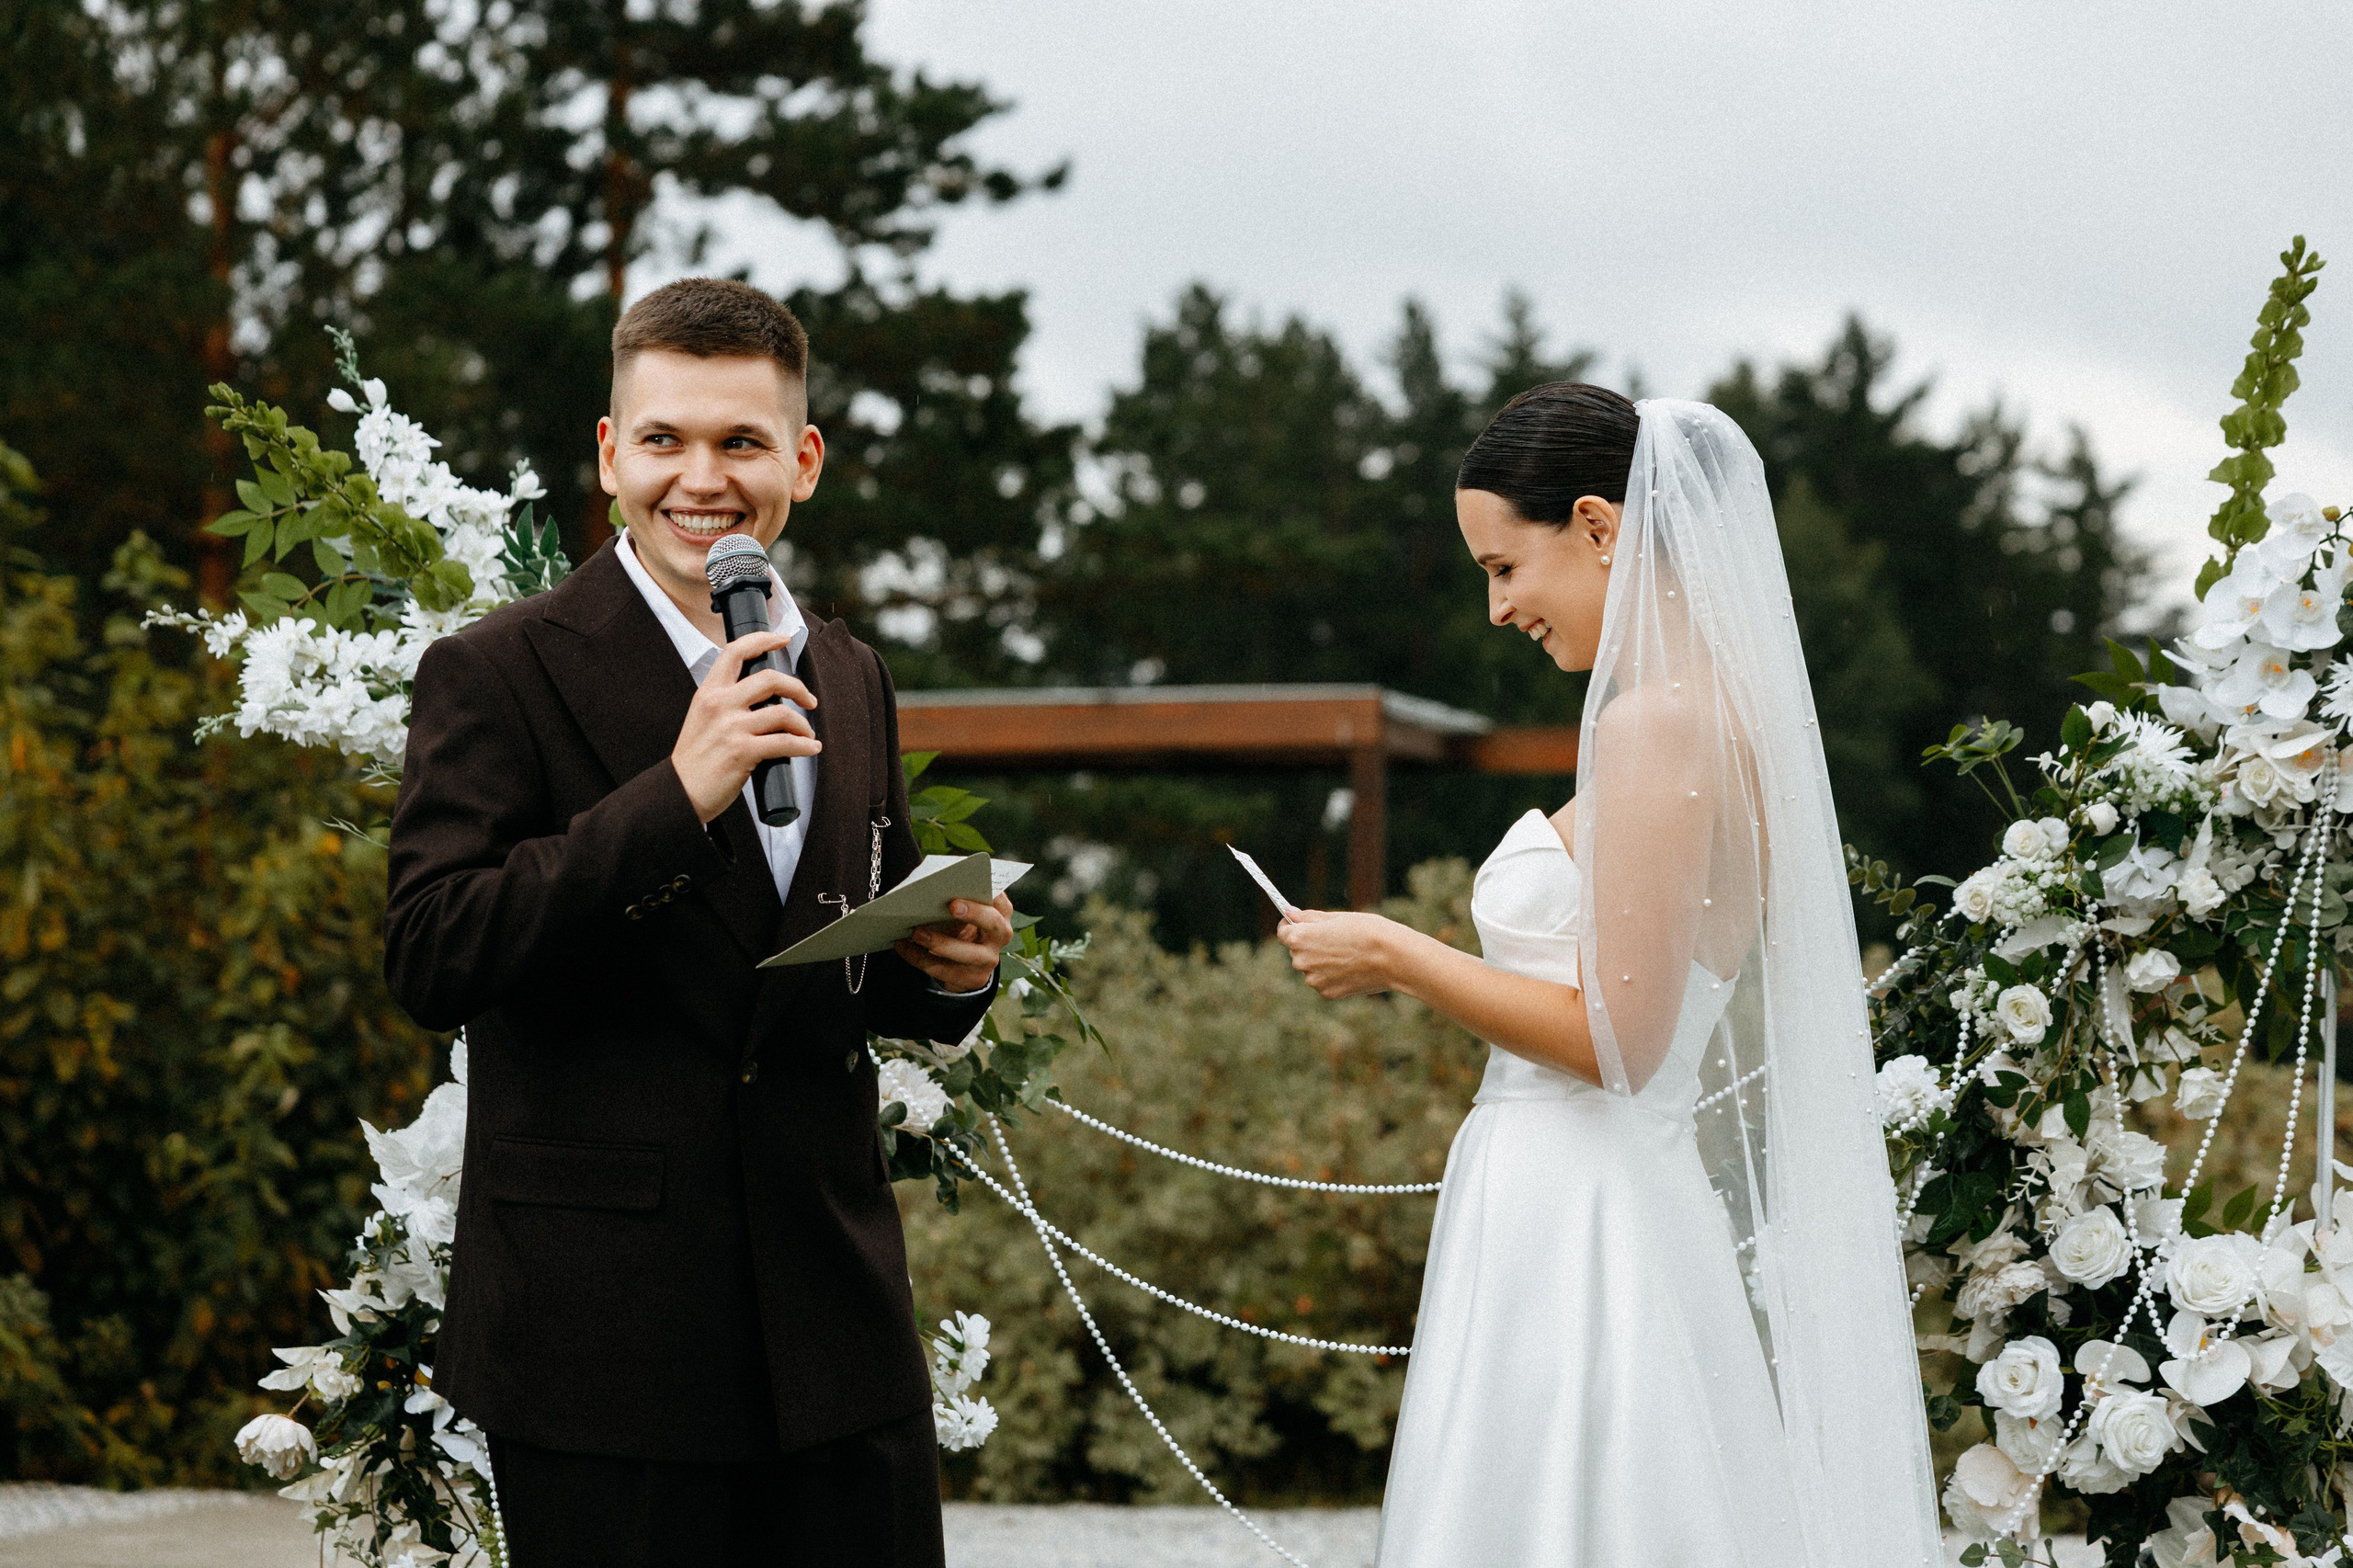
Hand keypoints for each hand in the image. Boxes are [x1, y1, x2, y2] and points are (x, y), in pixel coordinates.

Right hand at [671, 629, 818, 823]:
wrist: (679, 792)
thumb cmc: (695, 759)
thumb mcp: (702, 719)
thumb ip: (726, 703)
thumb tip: (764, 698)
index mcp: (708, 693)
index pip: (735, 652)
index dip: (763, 639)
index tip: (782, 638)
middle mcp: (719, 705)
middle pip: (770, 678)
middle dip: (798, 687)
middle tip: (809, 699)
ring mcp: (731, 728)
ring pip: (782, 713)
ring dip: (803, 724)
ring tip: (807, 734)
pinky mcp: (743, 752)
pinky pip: (785, 743)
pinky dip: (804, 746)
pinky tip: (811, 749)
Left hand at [895, 893, 1016, 992]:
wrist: (968, 964)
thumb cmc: (964, 926)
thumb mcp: (967, 913)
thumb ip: (960, 900)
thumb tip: (932, 888)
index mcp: (1000, 913)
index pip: (1002, 901)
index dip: (991, 893)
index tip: (974, 882)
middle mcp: (999, 936)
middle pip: (993, 924)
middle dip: (974, 914)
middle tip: (951, 905)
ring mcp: (988, 960)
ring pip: (967, 954)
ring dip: (940, 942)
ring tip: (916, 932)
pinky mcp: (971, 978)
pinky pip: (942, 969)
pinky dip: (919, 957)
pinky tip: (902, 946)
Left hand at [1274, 909, 1403, 998]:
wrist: (1393, 958)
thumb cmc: (1367, 931)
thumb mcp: (1337, 917)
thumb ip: (1309, 917)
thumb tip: (1289, 913)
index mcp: (1300, 938)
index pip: (1283, 932)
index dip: (1292, 926)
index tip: (1303, 924)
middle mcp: (1301, 961)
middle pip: (1297, 950)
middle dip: (1310, 944)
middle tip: (1336, 938)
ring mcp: (1313, 980)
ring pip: (1311, 967)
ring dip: (1322, 961)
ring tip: (1348, 953)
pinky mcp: (1327, 993)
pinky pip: (1323, 980)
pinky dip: (1332, 975)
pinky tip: (1351, 967)